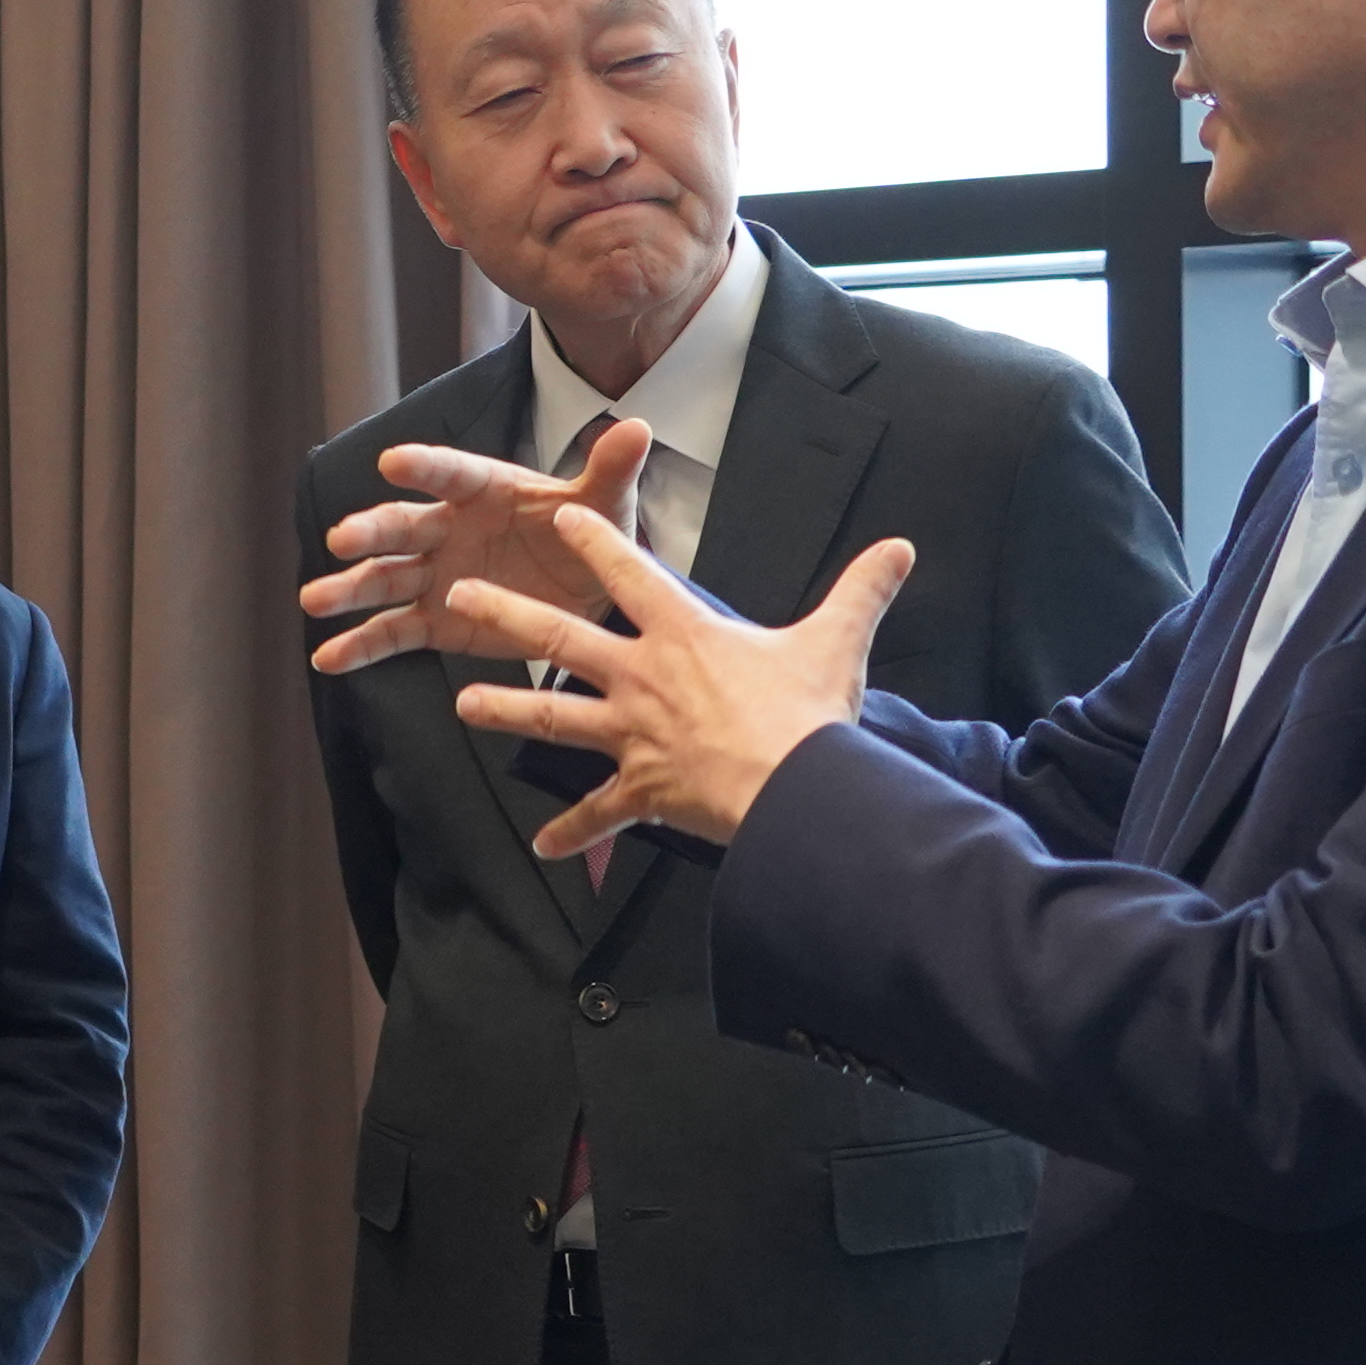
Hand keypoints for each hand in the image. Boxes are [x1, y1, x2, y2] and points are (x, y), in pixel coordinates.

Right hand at [301, 423, 655, 675]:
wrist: (590, 596)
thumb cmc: (589, 538)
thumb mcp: (605, 507)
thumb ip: (610, 471)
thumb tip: (638, 428)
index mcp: (486, 490)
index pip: (451, 473)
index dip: (424, 467)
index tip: (392, 461)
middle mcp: (450, 529)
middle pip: (404, 526)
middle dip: (371, 531)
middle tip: (343, 539)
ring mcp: (437, 575)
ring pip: (386, 578)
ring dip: (350, 588)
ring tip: (315, 600)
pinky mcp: (437, 621)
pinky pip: (393, 632)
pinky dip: (361, 646)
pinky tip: (329, 659)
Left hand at [438, 515, 907, 856]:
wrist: (797, 788)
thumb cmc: (810, 713)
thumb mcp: (837, 641)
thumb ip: (862, 591)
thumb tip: (903, 548)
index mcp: (684, 634)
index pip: (630, 574)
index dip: (594, 540)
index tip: (560, 517)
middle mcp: (644, 677)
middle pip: (559, 636)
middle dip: (507, 613)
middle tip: (462, 595)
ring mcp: (634, 734)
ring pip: (552, 716)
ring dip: (505, 710)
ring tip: (462, 705)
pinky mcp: (642, 788)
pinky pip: (599, 813)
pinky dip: (572, 832)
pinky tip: (544, 847)